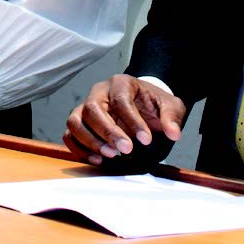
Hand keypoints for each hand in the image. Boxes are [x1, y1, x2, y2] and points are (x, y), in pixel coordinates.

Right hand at [64, 74, 185, 165]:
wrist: (142, 105)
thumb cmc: (154, 105)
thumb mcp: (170, 106)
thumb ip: (172, 117)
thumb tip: (173, 132)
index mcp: (121, 83)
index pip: (121, 99)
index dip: (132, 121)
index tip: (146, 140)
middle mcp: (99, 91)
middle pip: (93, 108)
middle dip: (108, 132)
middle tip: (126, 150)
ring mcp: (86, 106)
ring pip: (75, 121)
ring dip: (90, 141)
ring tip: (110, 155)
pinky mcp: (80, 122)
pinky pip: (69, 135)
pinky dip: (79, 149)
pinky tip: (98, 160)